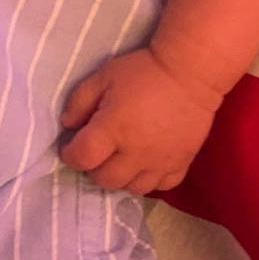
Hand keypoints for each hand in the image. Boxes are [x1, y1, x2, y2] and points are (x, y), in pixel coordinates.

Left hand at [59, 47, 218, 193]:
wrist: (190, 71)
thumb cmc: (143, 71)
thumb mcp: (104, 76)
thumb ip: (79, 101)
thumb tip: (68, 125)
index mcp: (113, 130)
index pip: (82, 158)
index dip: (70, 154)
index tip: (72, 146)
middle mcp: (135, 153)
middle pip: (104, 179)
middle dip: (94, 167)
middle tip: (98, 151)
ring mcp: (160, 162)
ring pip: (132, 188)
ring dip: (121, 176)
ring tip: (122, 159)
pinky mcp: (181, 164)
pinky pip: (161, 186)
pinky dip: (150, 179)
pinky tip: (147, 163)